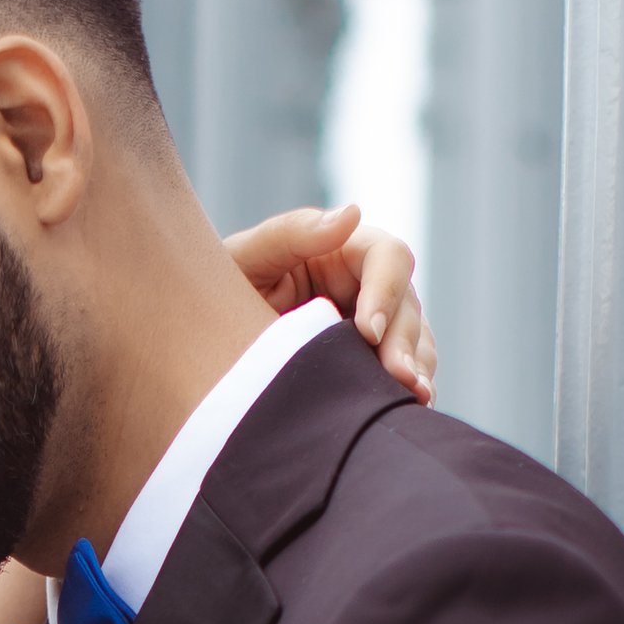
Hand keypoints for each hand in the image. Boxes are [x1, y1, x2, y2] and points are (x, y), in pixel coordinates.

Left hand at [225, 201, 435, 402]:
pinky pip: (404, 371)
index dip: (386, 292)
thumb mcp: (246, 257)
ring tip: (410, 399)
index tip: (367, 332)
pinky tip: (404, 410)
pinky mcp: (371, 359)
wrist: (207, 342)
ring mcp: (374, 322)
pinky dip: (408, 389)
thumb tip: (353, 213)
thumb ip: (293, 233)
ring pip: (415, 341)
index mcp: (343, 248)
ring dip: (415, 370)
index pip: (389, 257)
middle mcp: (367, 283)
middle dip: (404, 343)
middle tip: (396, 380)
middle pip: (408, 305)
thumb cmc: (220, 287)